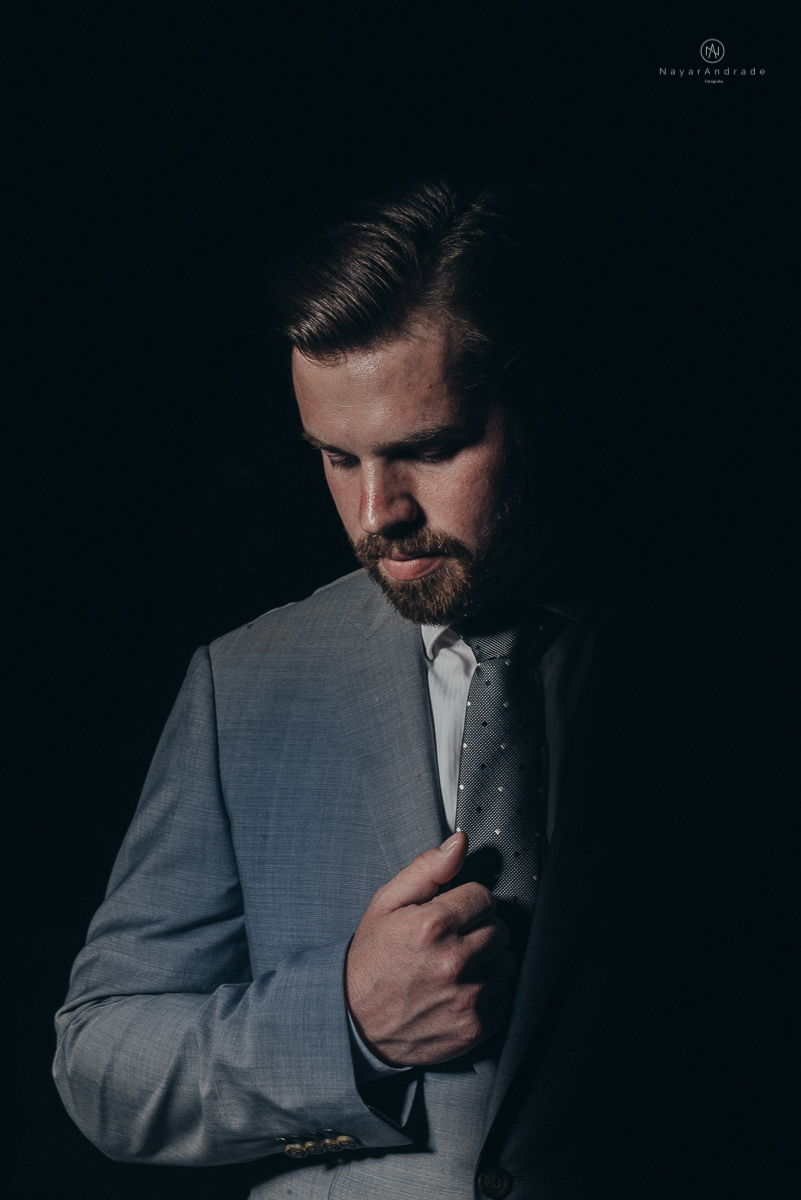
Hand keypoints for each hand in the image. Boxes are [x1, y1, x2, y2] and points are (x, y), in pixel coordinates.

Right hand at [345, 831, 515, 1066]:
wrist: (354, 1023)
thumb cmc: (371, 960)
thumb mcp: (386, 904)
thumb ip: (427, 869)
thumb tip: (461, 842)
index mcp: (432, 926)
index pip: (483, 896)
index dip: (466, 902)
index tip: (450, 914)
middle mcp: (453, 962)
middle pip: (499, 928)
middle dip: (478, 929)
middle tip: (450, 942)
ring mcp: (467, 998)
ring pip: (505, 962)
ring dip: (486, 962)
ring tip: (454, 967)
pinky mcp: (477, 1027)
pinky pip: (504, 996)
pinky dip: (486, 993)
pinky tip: (458, 992)